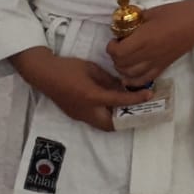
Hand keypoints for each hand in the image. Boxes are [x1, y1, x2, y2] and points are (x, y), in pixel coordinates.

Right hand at [12, 47, 149, 131]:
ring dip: (117, 121)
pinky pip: (95, 121)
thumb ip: (109, 80)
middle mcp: (86, 111)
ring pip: (103, 125)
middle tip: (139, 110)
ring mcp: (80, 115)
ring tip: (128, 109)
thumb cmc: (68, 67)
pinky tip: (113, 107)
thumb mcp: (93, 69)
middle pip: (111, 125)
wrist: (44, 74)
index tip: (149, 95)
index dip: (136, 99)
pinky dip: (107, 117)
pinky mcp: (75, 115)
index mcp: (92, 96)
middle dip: (127, 120)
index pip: (119, 101)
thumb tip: (123, 86)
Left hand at [106, 1, 193, 85]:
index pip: (117, 52)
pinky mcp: (163, 67)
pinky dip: (134, 80)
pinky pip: (144, 79)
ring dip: (122, 69)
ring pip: (130, 75)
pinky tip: (131, 74)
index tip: (115, 40)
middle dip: (115, 57)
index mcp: (142, 40)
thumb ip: (136, 21)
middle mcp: (146, 55)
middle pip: (121, 65)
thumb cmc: (174, 14)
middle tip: (119, 48)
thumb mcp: (151, 12)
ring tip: (124, 59)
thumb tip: (125, 26)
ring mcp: (155, 63)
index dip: (111, 47)